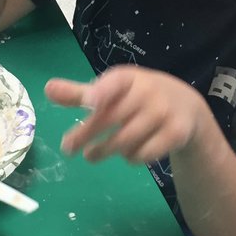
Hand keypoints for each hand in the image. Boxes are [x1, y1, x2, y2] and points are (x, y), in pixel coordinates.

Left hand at [45, 66, 209, 164]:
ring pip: (125, 141)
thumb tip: (47, 89)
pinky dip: (131, 158)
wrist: (188, 108)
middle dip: (86, 134)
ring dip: (105, 151)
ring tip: (91, 155)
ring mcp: (164, 113)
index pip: (115, 83)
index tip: (90, 102)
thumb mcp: (113, 90)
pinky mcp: (176, 134)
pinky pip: (144, 154)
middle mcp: (148, 92)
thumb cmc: (140, 97)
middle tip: (68, 148)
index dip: (103, 91)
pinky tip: (127, 154)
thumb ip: (80, 93)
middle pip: (111, 119)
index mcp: (128, 78)